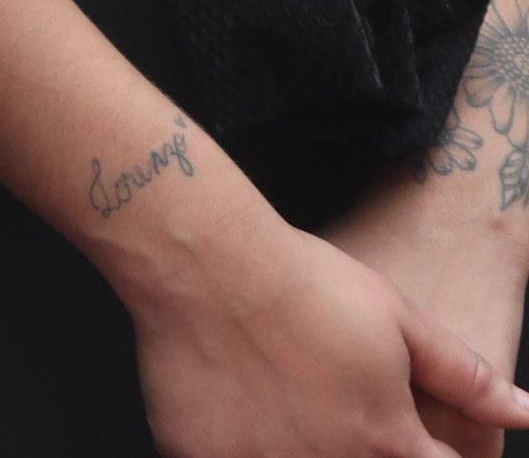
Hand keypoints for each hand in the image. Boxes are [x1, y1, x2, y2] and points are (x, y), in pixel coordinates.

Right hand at [127, 207, 528, 457]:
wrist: (205, 260)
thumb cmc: (307, 283)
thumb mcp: (402, 321)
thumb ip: (466, 379)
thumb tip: (525, 412)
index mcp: (387, 444)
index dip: (430, 452)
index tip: (409, 434)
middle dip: (361, 447)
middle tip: (339, 412)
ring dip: (306, 449)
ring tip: (293, 411)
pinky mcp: (202, 455)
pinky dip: (245, 445)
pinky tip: (240, 413)